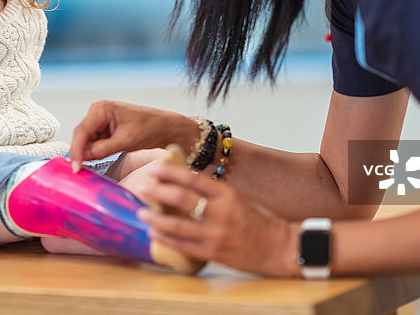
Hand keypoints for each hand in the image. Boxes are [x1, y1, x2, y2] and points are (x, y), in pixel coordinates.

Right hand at [70, 100, 198, 171]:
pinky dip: (95, 152)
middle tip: (79, 170)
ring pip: (86, 140)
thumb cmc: (151, 127)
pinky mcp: (105, 129)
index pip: (82, 131)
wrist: (165, 128)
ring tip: (89, 167)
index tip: (76, 167)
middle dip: (81, 153)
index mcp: (102, 109)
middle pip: (81, 136)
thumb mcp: (126, 141)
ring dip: (88, 153)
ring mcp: (101, 120)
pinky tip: (97, 159)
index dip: (77, 151)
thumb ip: (102, 149)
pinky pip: (94, 142)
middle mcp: (99, 112)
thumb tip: (84, 157)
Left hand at [134, 162, 298, 276]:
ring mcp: (216, 234)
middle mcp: (221, 212)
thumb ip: (214, 193)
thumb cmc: (257, 221)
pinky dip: (166, 239)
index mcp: (227, 194)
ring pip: (178, 225)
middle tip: (142, 186)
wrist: (279, 247)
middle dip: (158, 191)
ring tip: (141, 212)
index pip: (194, 179)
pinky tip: (154, 233)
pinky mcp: (214, 252)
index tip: (155, 168)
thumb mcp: (238, 199)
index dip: (172, 173)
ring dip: (156, 218)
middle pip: (182, 199)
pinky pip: (184, 245)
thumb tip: (185, 182)